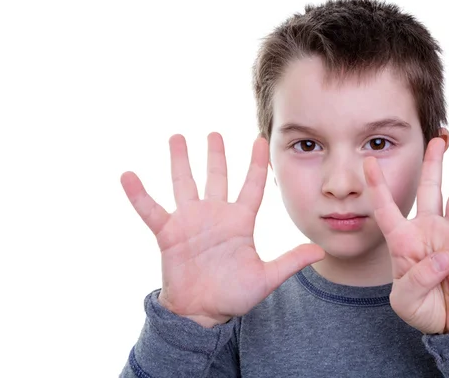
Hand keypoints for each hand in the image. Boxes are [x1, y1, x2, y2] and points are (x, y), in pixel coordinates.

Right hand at [120, 133, 324, 326]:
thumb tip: (320, 251)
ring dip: (180, 161)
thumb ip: (290, 261)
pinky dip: (139, 195)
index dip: (256, 163)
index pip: (251, 186)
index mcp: (239, 222)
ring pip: (184, 183)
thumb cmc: (233, 296)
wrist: (202, 314)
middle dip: (216, 154)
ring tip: (177, 137)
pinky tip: (128, 176)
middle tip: (214, 134)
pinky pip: (151, 210)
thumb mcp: (266, 278)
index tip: (260, 139)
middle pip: (216, 177)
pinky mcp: (168, 234)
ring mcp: (190, 222)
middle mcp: (215, 215)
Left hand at [364, 138, 448, 333]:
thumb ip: (417, 279)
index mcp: (403, 240)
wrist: (447, 325)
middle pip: (430, 191)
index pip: (386, 208)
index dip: (377, 186)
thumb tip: (445, 258)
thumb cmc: (421, 306)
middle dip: (433, 165)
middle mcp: (428, 232)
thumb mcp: (404, 298)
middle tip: (438, 139)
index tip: (367, 161)